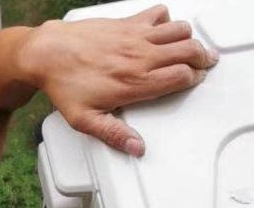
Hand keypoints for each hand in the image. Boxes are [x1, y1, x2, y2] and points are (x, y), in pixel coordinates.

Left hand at [20, 4, 218, 155]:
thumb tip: (136, 148)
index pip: (180, 76)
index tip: (195, 80)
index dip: (193, 78)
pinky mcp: (127, 22)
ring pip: (178, 30)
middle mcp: (140, 56)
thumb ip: (114, 134)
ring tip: (191, 47)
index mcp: (135, 82)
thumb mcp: (85, 120)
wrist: (48, 54)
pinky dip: (167, 19)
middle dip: (202, 57)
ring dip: (189, 38)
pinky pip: (158, 13)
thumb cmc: (65, 85)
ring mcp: (135, 36)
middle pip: (187, 51)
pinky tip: (164, 29)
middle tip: (206, 62)